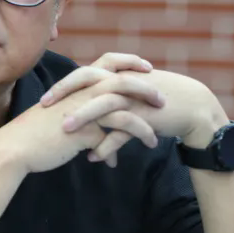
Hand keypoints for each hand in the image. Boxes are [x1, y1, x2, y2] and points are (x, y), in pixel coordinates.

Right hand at [1, 71, 163, 174]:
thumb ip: (79, 119)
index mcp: (77, 85)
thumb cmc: (33, 134)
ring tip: (155, 140)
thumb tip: (94, 133)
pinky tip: (115, 164)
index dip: (130, 63)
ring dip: (144, 127)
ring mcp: (83, 111)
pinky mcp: (83, 131)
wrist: (14, 147)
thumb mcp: (59, 118)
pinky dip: (117, 151)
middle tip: (162, 100)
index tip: (147, 69)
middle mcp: (82, 93)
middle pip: (124, 82)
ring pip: (124, 111)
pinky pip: (112, 139)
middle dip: (147, 90)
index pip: (109, 63)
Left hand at [44, 68, 227, 158]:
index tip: (42, 100)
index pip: (83, 74)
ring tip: (65, 131)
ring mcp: (134, 98)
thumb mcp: (129, 92)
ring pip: (105, 104)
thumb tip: (83, 106)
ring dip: (83, 117)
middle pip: (88, 80)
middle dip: (65, 92)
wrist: (191, 106)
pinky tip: (95, 158)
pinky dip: (108, 145)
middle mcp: (122, 82)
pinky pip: (124, 131)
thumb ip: (106, 95)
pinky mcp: (146, 116)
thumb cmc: (155, 99)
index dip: (62, 85)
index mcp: (116, 74)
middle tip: (44, 105)